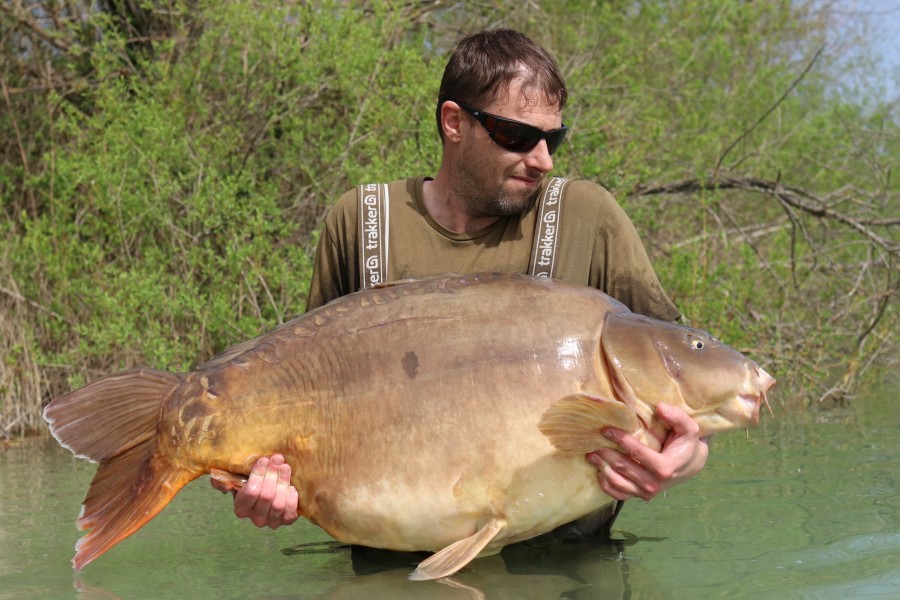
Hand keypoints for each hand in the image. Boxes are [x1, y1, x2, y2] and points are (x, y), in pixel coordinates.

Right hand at [210, 454, 299, 528]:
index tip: (264, 459)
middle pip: (266, 496)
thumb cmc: (248, 480)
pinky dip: (292, 500)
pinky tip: (291, 487)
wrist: (268, 486)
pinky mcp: (286, 521)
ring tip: (285, 467)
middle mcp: (255, 518)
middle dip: (272, 475)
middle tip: (277, 459)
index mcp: (241, 508)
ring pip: (278, 504)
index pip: (250, 492)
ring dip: (283, 482)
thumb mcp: (232, 476)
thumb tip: (226, 486)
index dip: (259, 475)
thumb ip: (220, 478)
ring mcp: (271, 521)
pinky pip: (290, 514)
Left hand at [586, 403, 708, 501]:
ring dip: (602, 468)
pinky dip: (606, 486)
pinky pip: (619, 495)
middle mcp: (655, 484)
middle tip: (592, 443)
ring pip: (618, 483)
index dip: (621, 440)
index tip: (606, 430)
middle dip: (605, 454)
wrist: (690, 465)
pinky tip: (598, 473)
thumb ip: (677, 416)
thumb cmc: (686, 443)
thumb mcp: (689, 427)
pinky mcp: (640, 496)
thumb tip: (660, 407)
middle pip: (623, 468)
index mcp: (665, 467)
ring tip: (590, 455)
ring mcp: (646, 492)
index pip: (637, 453)